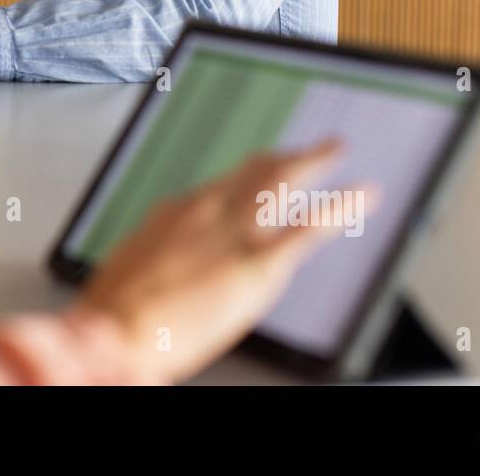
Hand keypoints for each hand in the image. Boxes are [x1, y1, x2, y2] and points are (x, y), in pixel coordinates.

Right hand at [77, 140, 370, 381]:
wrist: (116, 330)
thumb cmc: (115, 310)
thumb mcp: (131, 272)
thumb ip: (157, 259)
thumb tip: (158, 265)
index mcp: (176, 212)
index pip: (221, 185)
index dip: (245, 176)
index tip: (257, 169)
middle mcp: (208, 208)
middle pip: (254, 171)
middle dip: (283, 157)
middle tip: (306, 149)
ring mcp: (236, 231)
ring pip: (285, 180)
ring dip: (315, 161)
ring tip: (335, 150)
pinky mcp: (258, 261)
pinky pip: (312, 224)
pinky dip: (345, 205)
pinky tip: (364, 196)